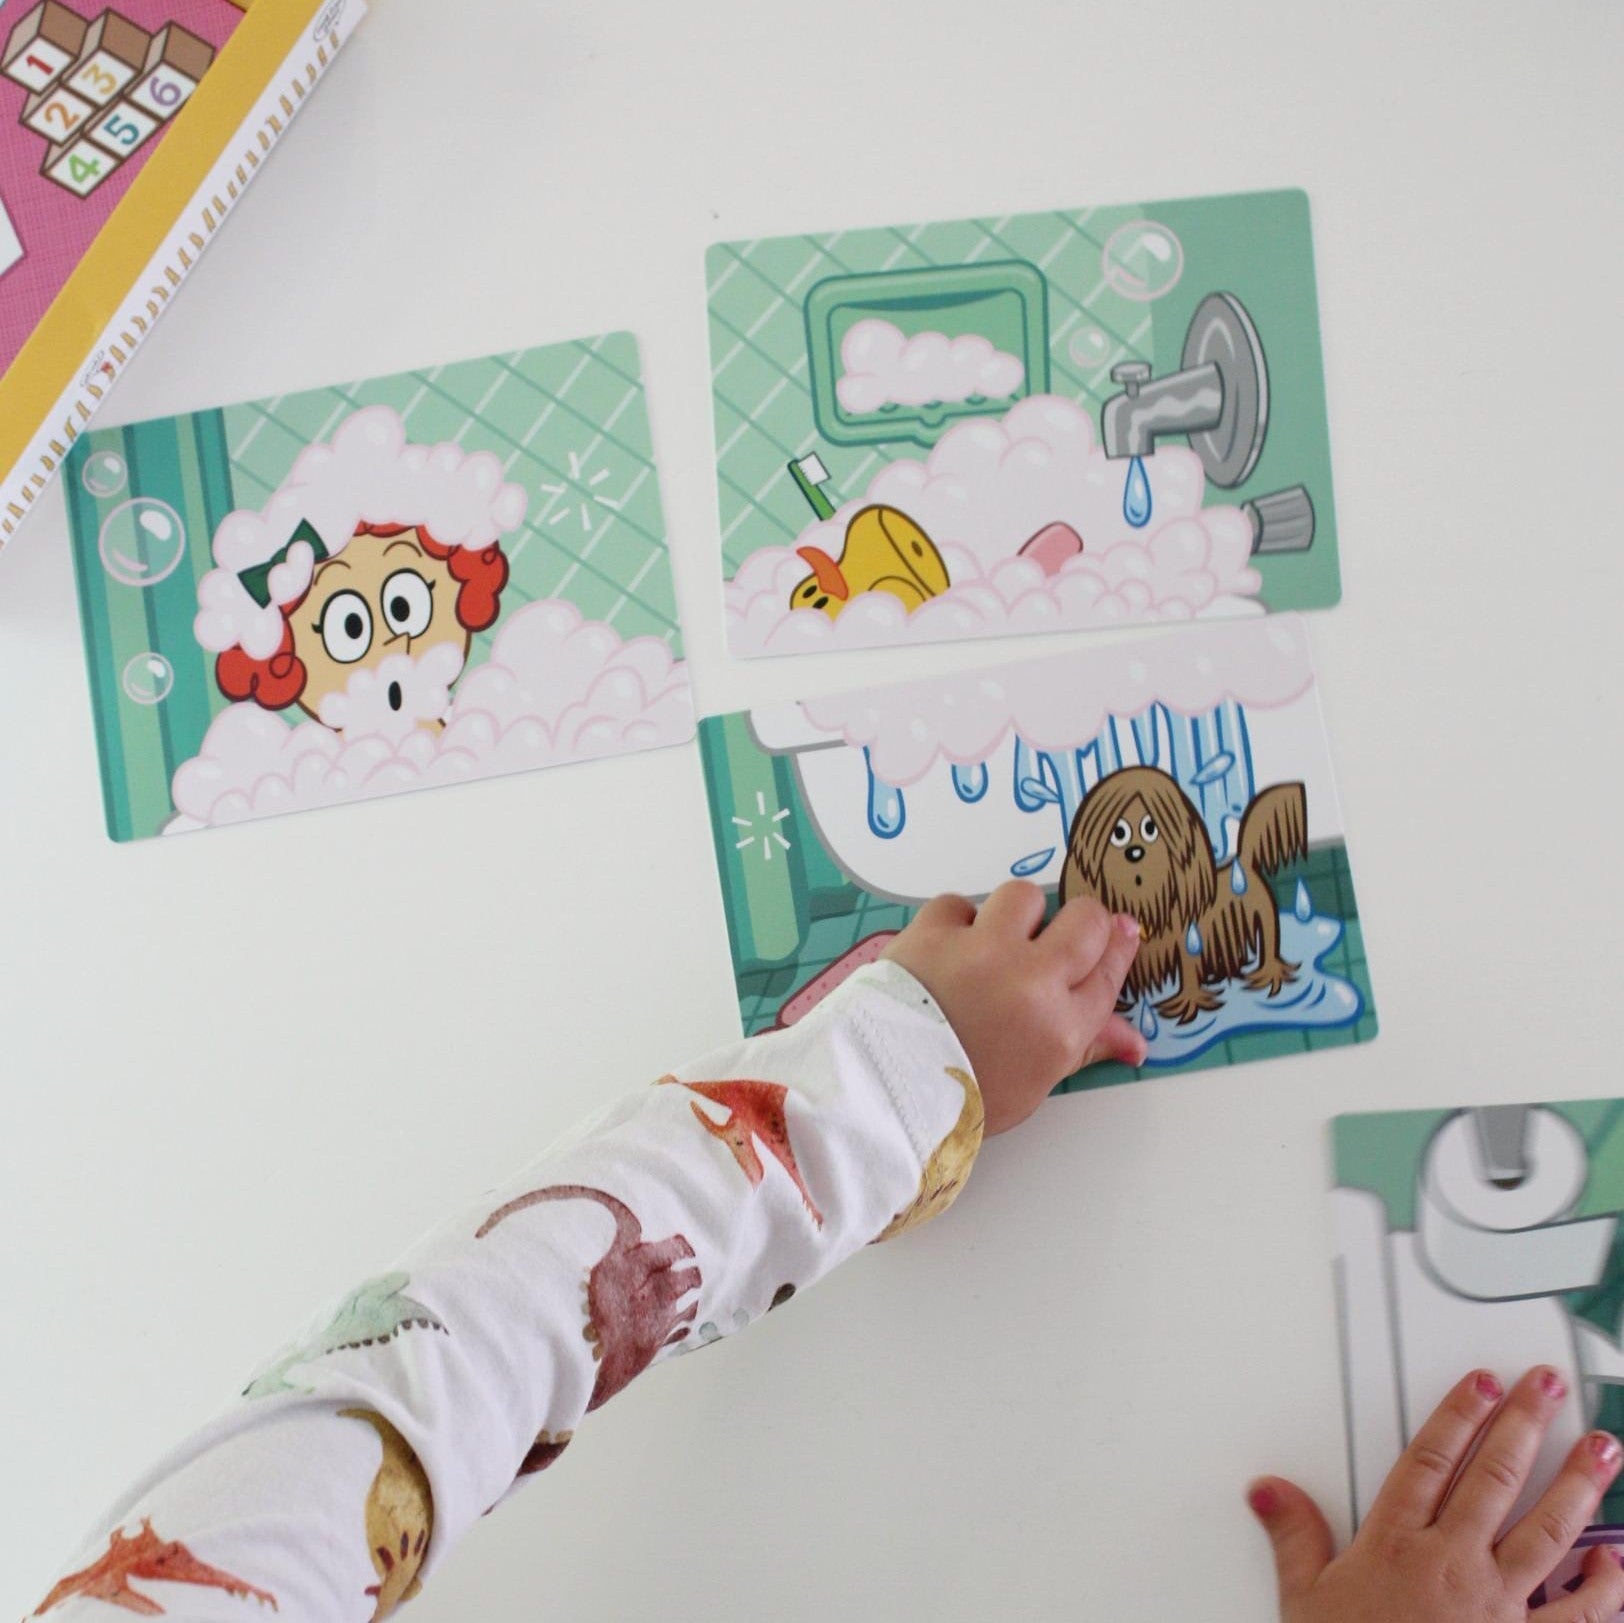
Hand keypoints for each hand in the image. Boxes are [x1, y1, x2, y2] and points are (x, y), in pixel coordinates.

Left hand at [882, 882, 1144, 1134]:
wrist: (884, 1092)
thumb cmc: (962, 1099)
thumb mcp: (1034, 1084)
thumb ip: (1084, 1048)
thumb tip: (1133, 1043)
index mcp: (1061, 1026)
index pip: (1109, 970)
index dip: (1120, 945)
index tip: (1122, 929)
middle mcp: (1031, 980)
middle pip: (1084, 922)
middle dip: (1083, 921)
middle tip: (1063, 933)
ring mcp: (982, 950)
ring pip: (1023, 896)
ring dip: (1015, 914)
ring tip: (997, 941)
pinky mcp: (933, 933)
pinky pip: (957, 903)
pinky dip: (956, 920)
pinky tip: (950, 946)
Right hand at [1249, 1366, 1623, 1622]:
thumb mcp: (1305, 1602)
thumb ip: (1294, 1538)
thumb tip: (1269, 1491)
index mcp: (1396, 1545)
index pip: (1431, 1460)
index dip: (1458, 1414)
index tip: (1483, 1382)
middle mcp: (1453, 1563)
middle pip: (1496, 1478)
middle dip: (1526, 1425)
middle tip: (1548, 1387)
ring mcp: (1499, 1606)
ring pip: (1549, 1531)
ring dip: (1579, 1485)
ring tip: (1602, 1448)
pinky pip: (1579, 1615)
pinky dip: (1604, 1587)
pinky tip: (1617, 1561)